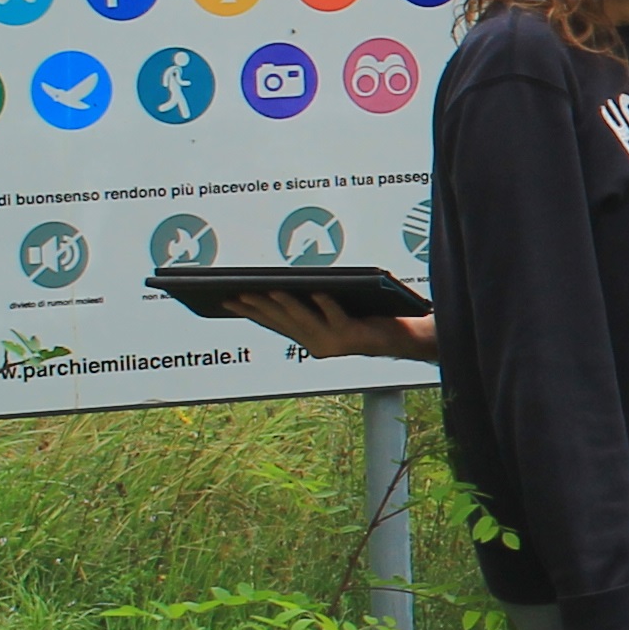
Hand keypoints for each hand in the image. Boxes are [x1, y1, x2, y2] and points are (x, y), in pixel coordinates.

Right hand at [226, 293, 436, 360]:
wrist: (402, 337)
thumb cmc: (367, 320)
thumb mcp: (333, 312)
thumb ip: (309, 304)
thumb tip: (278, 286)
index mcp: (309, 339)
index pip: (273, 323)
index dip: (249, 312)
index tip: (226, 300)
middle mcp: (318, 343)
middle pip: (283, 321)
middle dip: (258, 306)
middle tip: (237, 293)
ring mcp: (335, 340)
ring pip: (304, 319)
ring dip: (285, 304)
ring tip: (269, 290)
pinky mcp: (353, 334)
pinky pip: (337, 316)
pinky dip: (325, 303)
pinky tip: (317, 291)